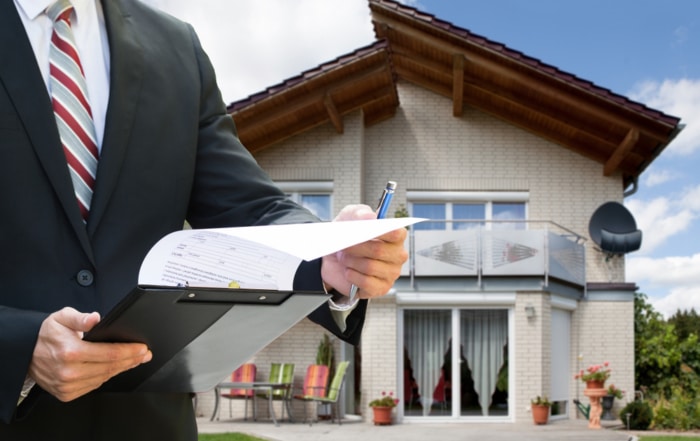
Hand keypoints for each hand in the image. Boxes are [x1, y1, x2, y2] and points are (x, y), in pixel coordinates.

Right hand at [28, 307, 151, 401]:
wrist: (25, 353)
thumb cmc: (46, 335)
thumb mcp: (61, 318)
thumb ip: (80, 317)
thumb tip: (95, 318)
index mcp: (71, 352)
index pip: (110, 354)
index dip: (130, 352)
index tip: (142, 348)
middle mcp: (69, 372)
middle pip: (111, 367)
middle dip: (132, 360)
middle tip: (144, 354)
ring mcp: (68, 385)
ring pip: (104, 378)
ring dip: (122, 369)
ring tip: (134, 360)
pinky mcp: (66, 393)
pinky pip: (94, 386)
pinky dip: (106, 376)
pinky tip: (115, 369)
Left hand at [321, 204, 407, 298]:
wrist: (332, 259)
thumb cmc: (347, 236)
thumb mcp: (348, 218)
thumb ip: (359, 213)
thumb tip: (371, 217)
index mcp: (395, 237)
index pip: (397, 233)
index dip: (381, 231)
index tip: (365, 230)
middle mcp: (397, 255)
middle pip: (379, 250)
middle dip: (356, 247)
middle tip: (345, 245)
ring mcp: (391, 273)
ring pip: (370, 267)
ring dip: (351, 261)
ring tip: (345, 258)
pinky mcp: (380, 288)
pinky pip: (366, 282)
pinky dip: (352, 276)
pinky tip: (349, 271)